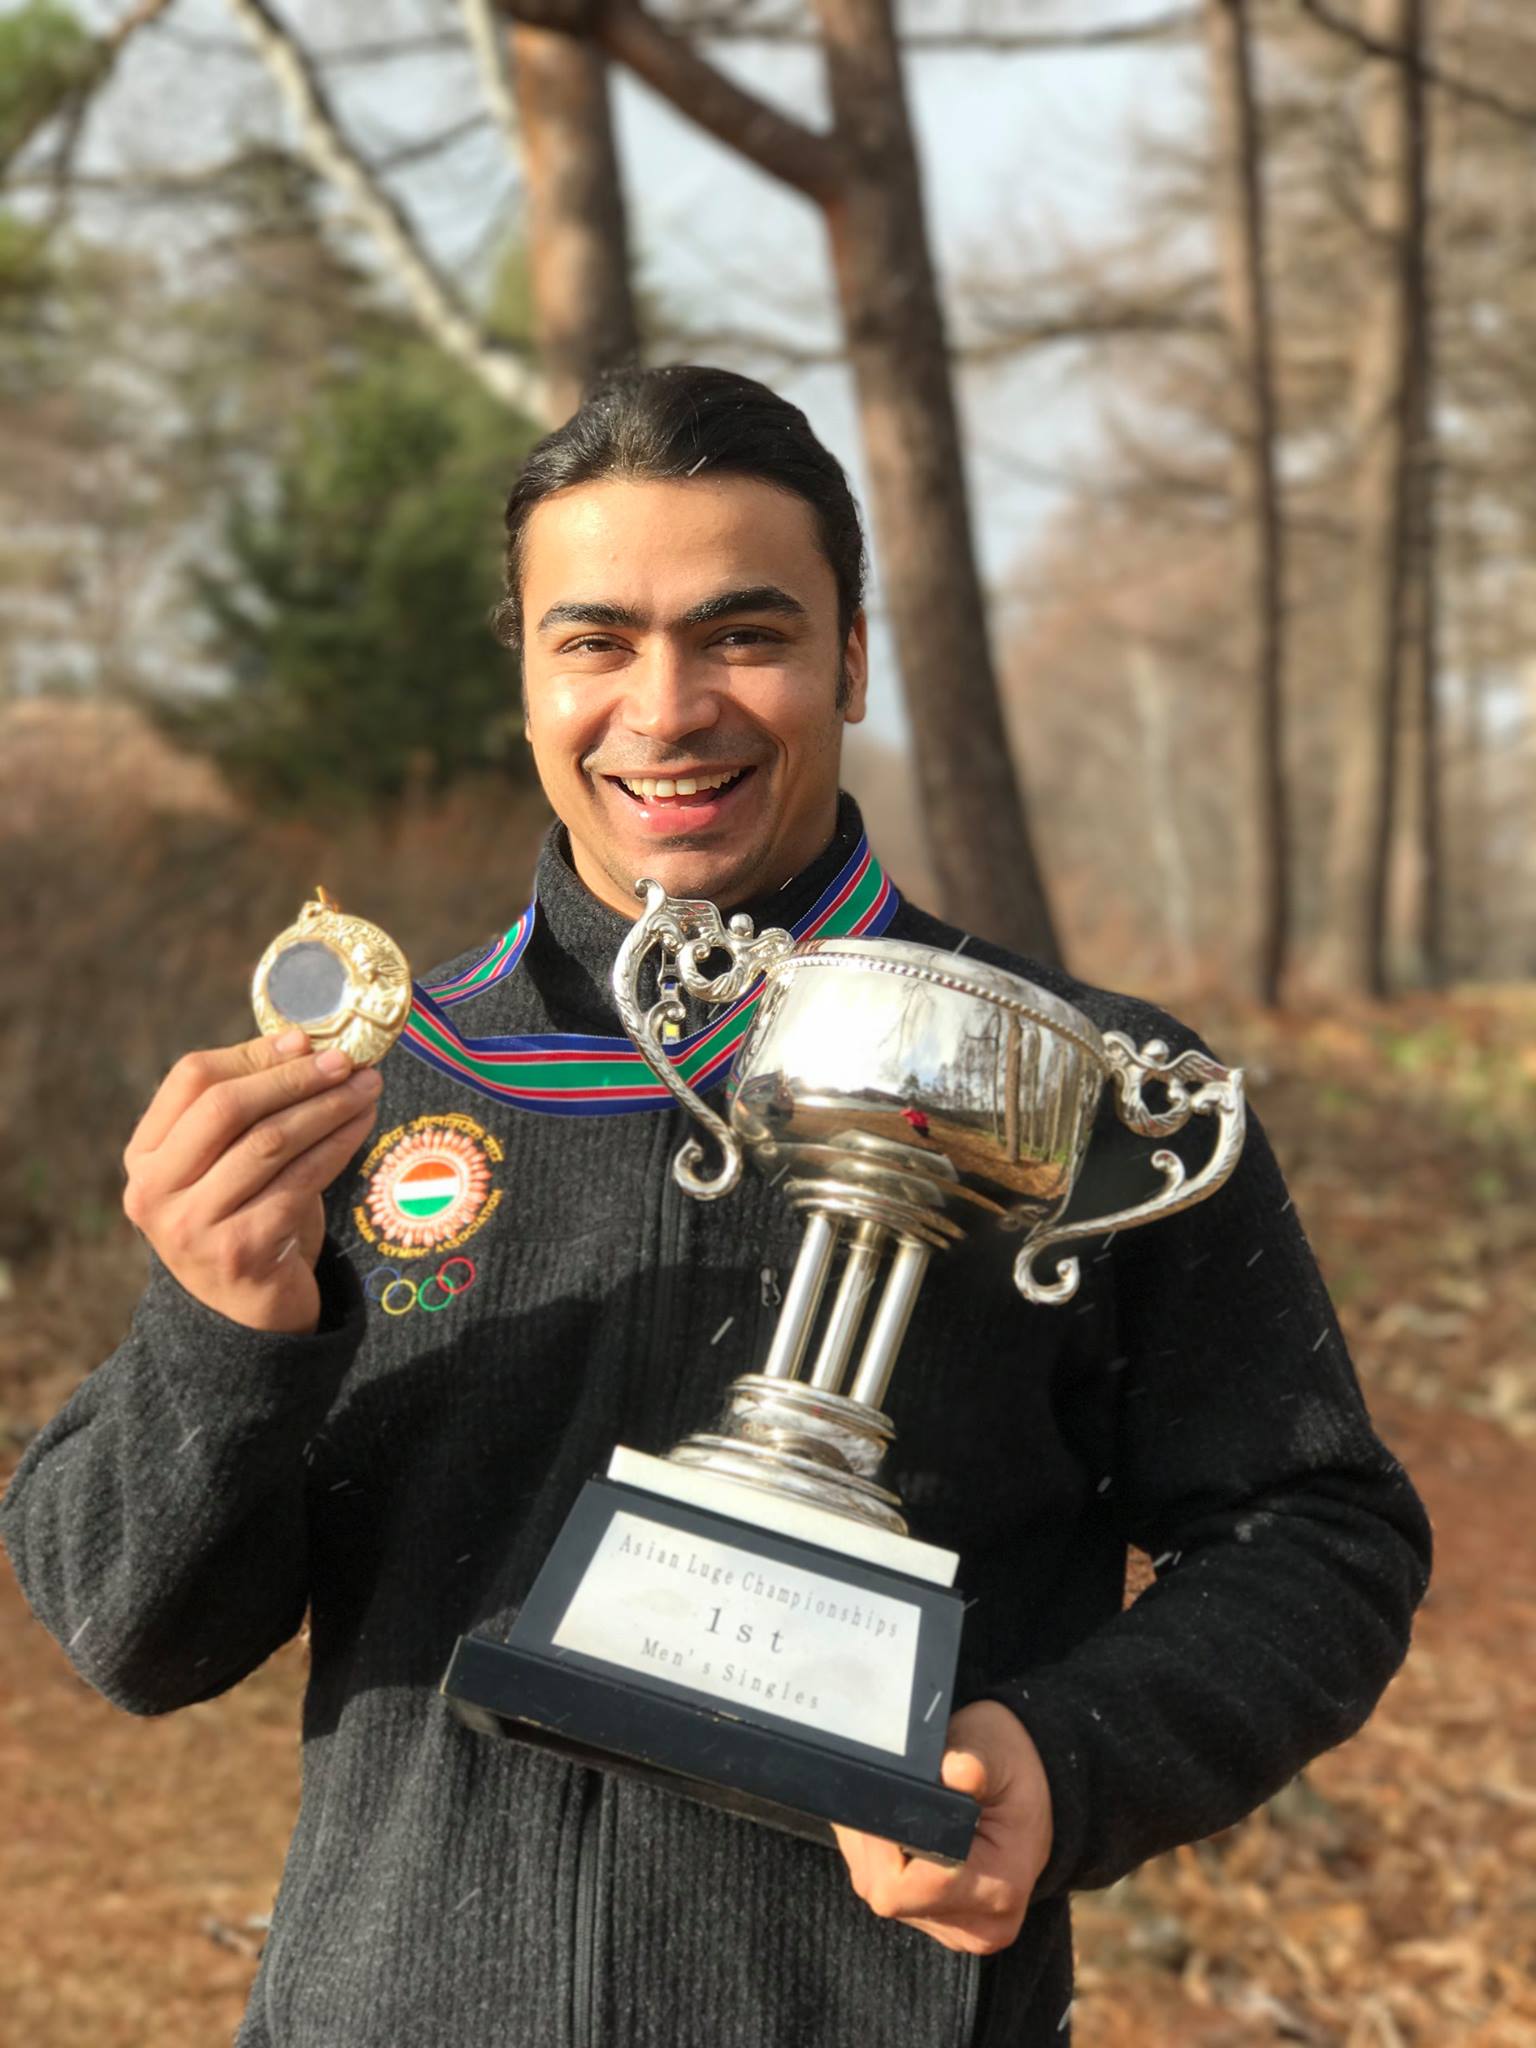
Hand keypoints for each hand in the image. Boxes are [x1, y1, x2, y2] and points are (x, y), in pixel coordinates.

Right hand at [122, 1030, 382, 1334]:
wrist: (246, 1315)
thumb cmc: (245, 1218)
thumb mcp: (229, 1163)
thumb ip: (249, 1109)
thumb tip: (302, 1042)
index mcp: (145, 1156)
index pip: (191, 1080)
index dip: (253, 1054)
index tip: (306, 1040)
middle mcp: (155, 1191)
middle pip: (228, 1107)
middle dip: (295, 1077)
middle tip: (346, 1061)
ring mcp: (192, 1225)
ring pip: (269, 1142)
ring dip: (327, 1107)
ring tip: (366, 1087)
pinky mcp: (240, 1251)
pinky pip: (300, 1181)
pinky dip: (338, 1146)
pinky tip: (362, 1126)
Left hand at [832, 1701, 1053, 1954]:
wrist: (1039, 1799)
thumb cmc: (1014, 1772)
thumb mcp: (998, 1754)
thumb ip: (974, 1763)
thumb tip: (955, 1770)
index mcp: (997, 1888)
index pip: (903, 1888)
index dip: (878, 1843)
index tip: (879, 1796)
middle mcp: (979, 1924)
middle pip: (886, 1892)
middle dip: (872, 1841)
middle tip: (882, 1792)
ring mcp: (959, 1931)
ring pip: (882, 1894)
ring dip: (874, 1851)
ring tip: (896, 1808)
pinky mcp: (941, 1925)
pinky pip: (891, 1896)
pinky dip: (883, 1861)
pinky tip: (900, 1830)